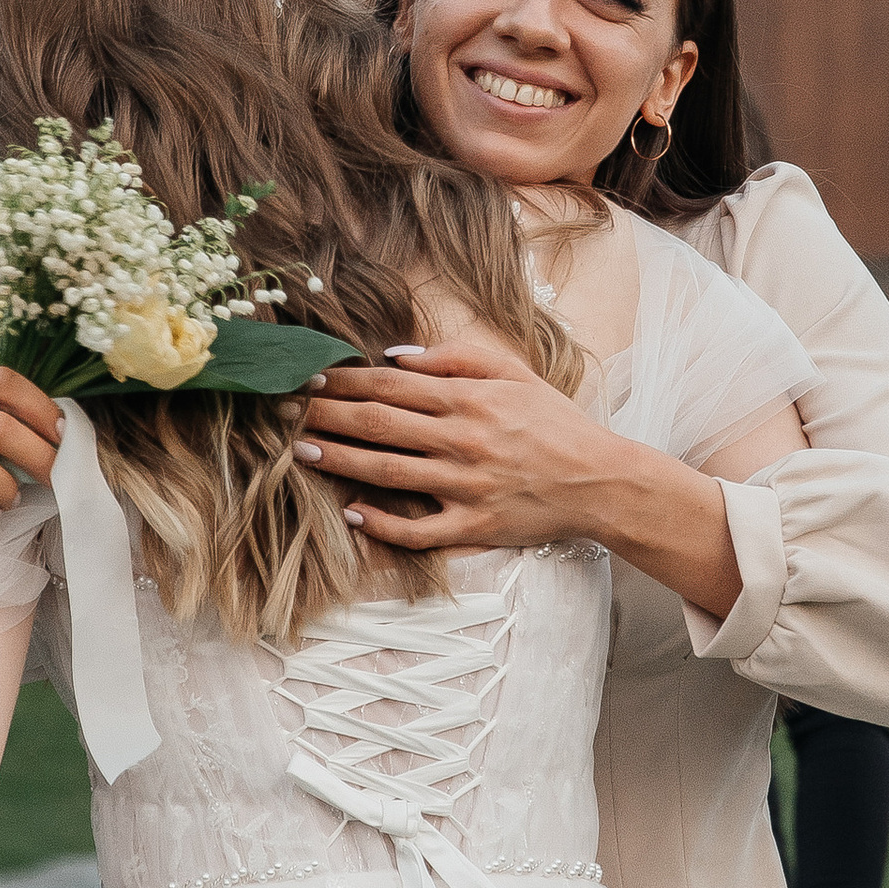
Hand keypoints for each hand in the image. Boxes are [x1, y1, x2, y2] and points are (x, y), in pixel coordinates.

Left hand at [297, 334, 634, 554]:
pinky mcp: (475, 527)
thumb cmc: (555, 423)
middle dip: (329, 417)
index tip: (311, 378)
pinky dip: (382, 524)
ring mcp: (467, 487)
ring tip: (302, 451)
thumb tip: (397, 356)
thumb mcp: (515, 373)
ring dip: (341, 461)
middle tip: (287, 412)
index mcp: (471, 400)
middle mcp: (463, 441)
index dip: (346, 382)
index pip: (392, 387)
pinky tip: (352, 512)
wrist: (601, 480)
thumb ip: (457, 357)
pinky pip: (419, 531)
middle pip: (380, 426)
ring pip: (389, 473)